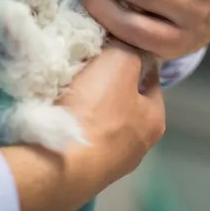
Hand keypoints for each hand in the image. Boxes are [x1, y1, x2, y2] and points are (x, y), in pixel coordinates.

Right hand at [0, 42, 164, 210]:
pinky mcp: (79, 170)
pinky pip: (77, 134)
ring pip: (98, 118)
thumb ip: (127, 47)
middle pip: (122, 99)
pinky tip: (54, 109)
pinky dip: (68, 120)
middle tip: (85, 61)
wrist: (57, 162)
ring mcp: (107, 162)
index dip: (133, 56)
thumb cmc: (95, 110)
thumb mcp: (119, 63)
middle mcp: (137, 145)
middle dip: (105, 80)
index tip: (112, 42)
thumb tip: (123, 40)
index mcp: (155, 119)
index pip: (150, 77)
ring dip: (84, 102)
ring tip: (65, 83)